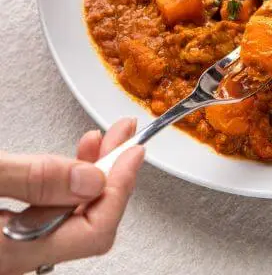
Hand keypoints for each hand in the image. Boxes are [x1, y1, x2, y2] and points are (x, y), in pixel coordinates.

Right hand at [0, 118, 144, 274]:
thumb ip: (34, 180)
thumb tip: (91, 181)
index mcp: (10, 254)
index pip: (93, 231)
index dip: (119, 186)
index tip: (133, 151)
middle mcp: (13, 260)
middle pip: (87, 221)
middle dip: (112, 172)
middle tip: (125, 136)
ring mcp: (10, 250)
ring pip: (70, 216)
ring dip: (93, 174)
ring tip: (104, 140)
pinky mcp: (6, 237)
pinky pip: (49, 213)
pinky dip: (67, 183)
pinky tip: (75, 161)